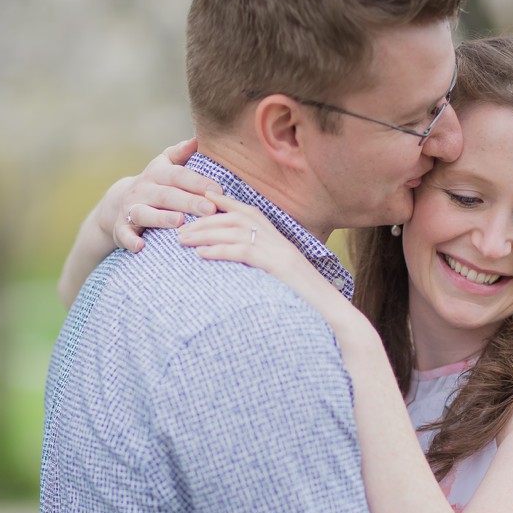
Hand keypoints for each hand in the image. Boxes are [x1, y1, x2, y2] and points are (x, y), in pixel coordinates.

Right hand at [96, 138, 222, 252]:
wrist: (119, 202)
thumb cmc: (156, 183)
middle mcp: (143, 189)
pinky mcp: (121, 227)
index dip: (197, 182)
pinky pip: (124, 234)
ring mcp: (131, 208)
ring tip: (179, 222)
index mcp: (157, 173)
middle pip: (166, 194)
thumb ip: (181, 153)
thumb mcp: (165, 165)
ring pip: (144, 213)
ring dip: (161, 218)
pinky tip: (140, 247)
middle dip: (188, 202)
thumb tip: (199, 138)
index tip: (218, 191)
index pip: (179, 175)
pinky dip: (131, 241)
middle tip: (210, 209)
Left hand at [177, 196, 359, 331]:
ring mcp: (280, 252)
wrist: (331, 315)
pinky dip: (220, 250)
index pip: (249, 212)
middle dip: (206, 221)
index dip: (226, 202)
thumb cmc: (303, 303)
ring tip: (183, 242)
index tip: (203, 197)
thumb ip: (260, 266)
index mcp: (279, 241)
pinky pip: (245, 251)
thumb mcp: (278, 279)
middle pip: (237, 219)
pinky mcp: (279, 266)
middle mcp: (280, 241)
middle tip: (181, 230)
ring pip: (237, 231)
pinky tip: (202, 255)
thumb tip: (238, 267)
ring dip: (206, 234)